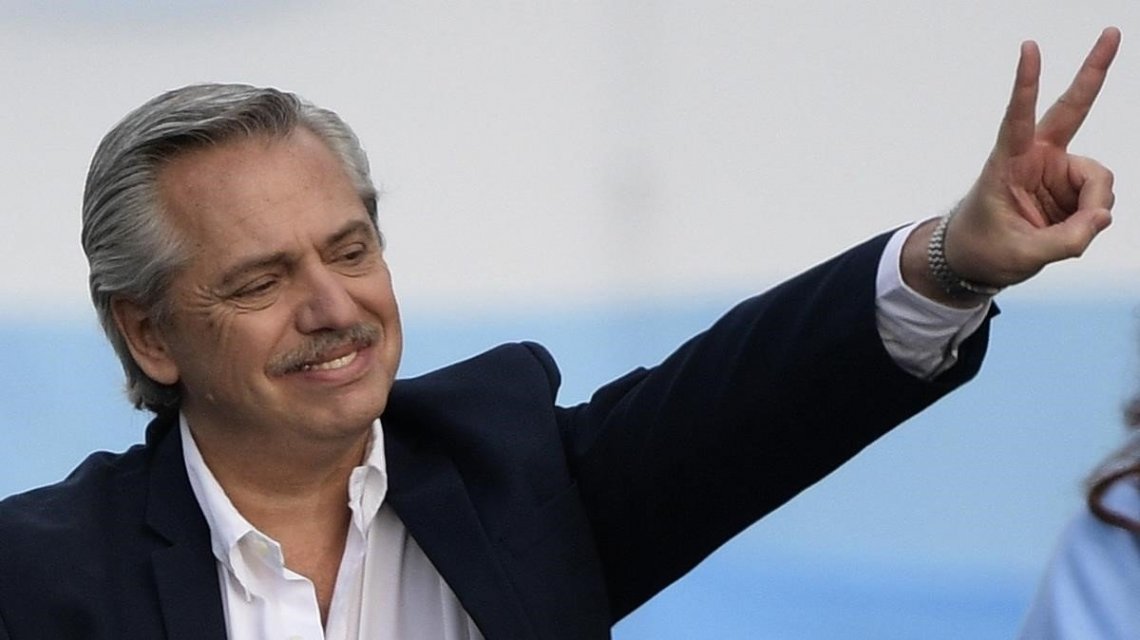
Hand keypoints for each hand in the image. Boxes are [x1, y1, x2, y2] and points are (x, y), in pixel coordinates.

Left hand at [903, 27, 1120, 306]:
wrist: (977, 260)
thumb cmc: (984, 249)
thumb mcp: (1020, 255)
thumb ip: (1063, 240)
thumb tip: (1102, 218)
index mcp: (1007, 163)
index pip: (1017, 119)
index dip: (1025, 85)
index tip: (1029, 48)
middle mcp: (1036, 158)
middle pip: (1071, 108)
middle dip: (1093, 72)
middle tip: (1112, 33)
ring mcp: (1057, 170)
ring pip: (1099, 180)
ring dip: (1093, 208)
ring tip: (1069, 231)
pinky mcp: (1072, 187)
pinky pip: (1099, 200)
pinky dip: (1092, 218)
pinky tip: (1074, 228)